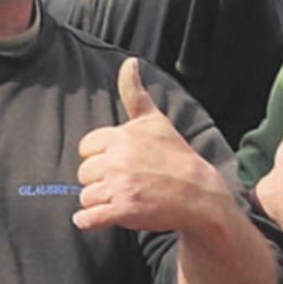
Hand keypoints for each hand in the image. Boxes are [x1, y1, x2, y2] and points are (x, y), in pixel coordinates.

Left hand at [74, 58, 231, 233]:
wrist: (198, 194)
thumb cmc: (174, 157)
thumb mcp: (155, 121)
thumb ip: (134, 93)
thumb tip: (129, 61)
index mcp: (122, 136)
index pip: (86, 148)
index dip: (101, 158)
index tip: (121, 162)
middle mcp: (118, 159)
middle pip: (84, 173)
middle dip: (101, 181)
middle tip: (126, 182)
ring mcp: (120, 186)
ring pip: (86, 197)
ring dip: (100, 202)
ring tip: (124, 198)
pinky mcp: (123, 211)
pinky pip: (87, 218)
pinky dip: (88, 222)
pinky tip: (98, 218)